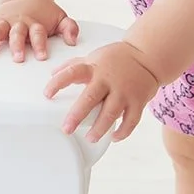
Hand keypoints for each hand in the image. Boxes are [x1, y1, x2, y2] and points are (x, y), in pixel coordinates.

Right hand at [0, 0, 78, 61]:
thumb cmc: (45, 12)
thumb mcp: (61, 17)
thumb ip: (69, 28)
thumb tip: (72, 41)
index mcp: (35, 22)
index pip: (38, 34)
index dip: (40, 44)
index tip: (41, 57)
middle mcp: (18, 22)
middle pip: (17, 33)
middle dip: (16, 45)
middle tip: (17, 58)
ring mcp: (4, 21)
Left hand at [43, 41, 159, 142]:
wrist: (147, 56)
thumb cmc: (117, 59)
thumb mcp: (93, 57)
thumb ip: (73, 65)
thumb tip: (52, 73)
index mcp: (94, 69)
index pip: (72, 73)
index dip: (58, 83)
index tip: (47, 94)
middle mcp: (108, 80)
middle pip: (90, 98)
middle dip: (77, 115)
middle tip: (66, 128)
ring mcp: (124, 92)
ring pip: (111, 113)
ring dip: (100, 128)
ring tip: (90, 137)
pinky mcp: (138, 101)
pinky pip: (131, 120)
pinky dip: (123, 131)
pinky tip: (114, 137)